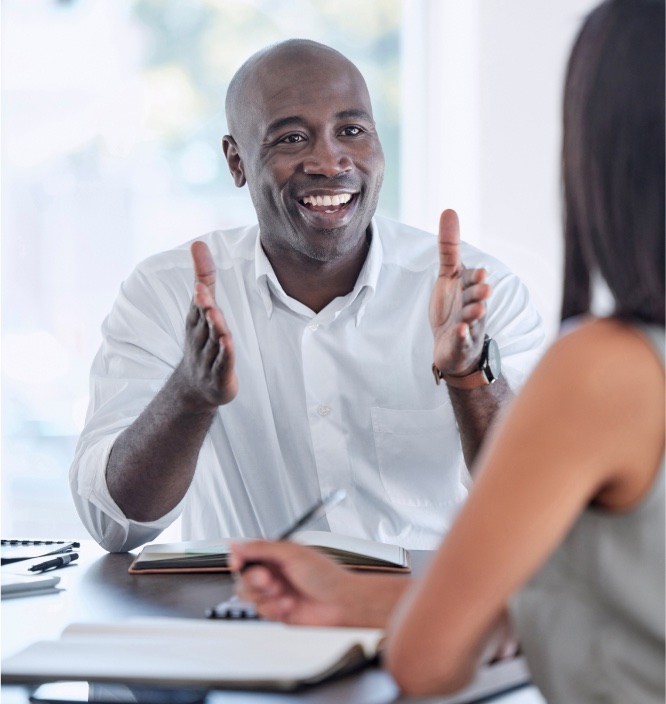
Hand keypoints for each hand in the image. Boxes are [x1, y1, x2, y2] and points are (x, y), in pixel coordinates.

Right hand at [175, 241, 237, 407]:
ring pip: (213, 339)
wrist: (195, 388)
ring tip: (214, 312)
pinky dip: (224, 352)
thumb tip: (198, 243)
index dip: (200, 292)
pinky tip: (227, 342)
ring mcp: (208, 357)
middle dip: (202, 305)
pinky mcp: (219, 374)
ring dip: (214, 326)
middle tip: (201, 291)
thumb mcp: (202, 309)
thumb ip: (204, 277)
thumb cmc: (202, 341)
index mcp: (196, 321)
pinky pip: (222, 362)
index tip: (199, 280)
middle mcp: (200, 337)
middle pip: (203, 320)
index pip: (198, 304)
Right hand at [230, 540, 356, 625]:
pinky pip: (261, 611)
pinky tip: (289, 604)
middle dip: (254, 580)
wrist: (340, 603)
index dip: (239, 558)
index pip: (247, 553)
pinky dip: (274, 608)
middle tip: (269, 580)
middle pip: (244, 576)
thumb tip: (237, 544)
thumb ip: (262, 548)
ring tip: (282, 592)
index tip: (237, 563)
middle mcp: (274, 572)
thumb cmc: (326, 576)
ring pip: (250, 596)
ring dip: (265, 595)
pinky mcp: (277, 611)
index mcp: (277, 554)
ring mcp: (275, 593)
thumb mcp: (292, 553)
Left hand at [429, 210, 491, 375]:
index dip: (476, 278)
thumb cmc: (453, 306)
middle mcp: (472, 306)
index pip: (472, 280)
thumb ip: (449, 246)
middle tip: (484, 290)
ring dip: (472, 315)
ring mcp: (468, 326)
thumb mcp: (449, 275)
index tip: (482, 272)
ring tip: (472, 312)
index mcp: (469, 289)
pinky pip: (462, 340)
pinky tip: (458, 331)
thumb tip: (449, 210)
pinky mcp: (460, 344)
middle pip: (475, 298)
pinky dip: (461, 336)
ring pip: (472, 320)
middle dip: (479, 294)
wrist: (452, 345)